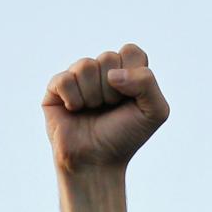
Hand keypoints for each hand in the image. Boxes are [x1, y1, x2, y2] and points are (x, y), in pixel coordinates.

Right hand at [42, 44, 169, 175]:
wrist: (97, 160)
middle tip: (111, 107)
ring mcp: (78, 78)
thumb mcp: (155, 111)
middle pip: (108, 57)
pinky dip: (74, 99)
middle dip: (114, 89)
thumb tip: (113, 74)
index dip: (133, 73)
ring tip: (94, 110)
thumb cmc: (126, 135)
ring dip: (94, 95)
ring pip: (85, 65)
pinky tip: (74, 110)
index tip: (132, 97)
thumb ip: (148, 83)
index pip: (131, 51)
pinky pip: (64, 79)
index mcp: (128, 72)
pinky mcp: (56, 88)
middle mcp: (102, 72)